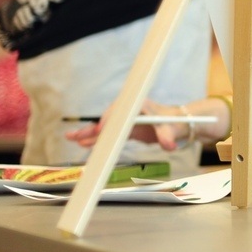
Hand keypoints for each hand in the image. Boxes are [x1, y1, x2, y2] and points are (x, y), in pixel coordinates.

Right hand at [64, 98, 228, 151]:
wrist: (179, 125)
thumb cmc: (175, 123)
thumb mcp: (172, 129)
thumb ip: (168, 137)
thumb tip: (169, 146)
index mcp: (140, 105)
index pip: (121, 111)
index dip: (110, 119)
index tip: (101, 129)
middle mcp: (130, 111)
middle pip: (108, 119)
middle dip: (93, 128)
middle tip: (77, 136)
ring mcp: (127, 120)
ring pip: (105, 127)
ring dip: (89, 134)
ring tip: (72, 139)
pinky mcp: (127, 129)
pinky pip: (109, 135)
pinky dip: (97, 140)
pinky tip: (83, 144)